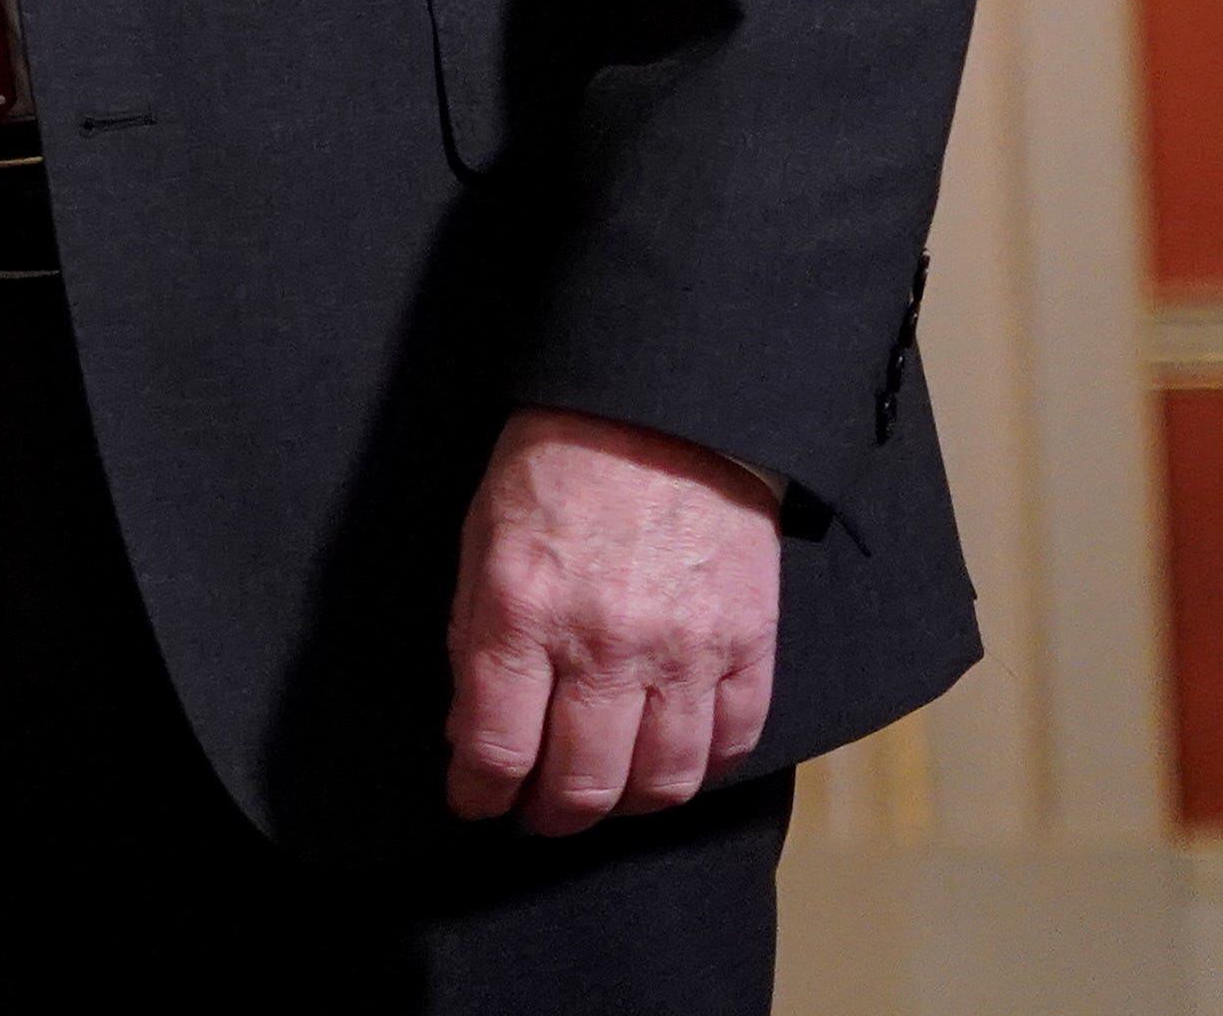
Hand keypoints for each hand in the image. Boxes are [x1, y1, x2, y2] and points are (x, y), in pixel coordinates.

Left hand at [444, 405, 783, 832]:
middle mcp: (605, 641)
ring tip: (605, 796)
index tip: (475, 802)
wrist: (661, 405)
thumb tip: (472, 731)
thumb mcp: (482, 539)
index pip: (497, 745)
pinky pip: (734, 742)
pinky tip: (673, 760)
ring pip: (662, 782)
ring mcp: (685, 647)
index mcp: (523, 608)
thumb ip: (475, 639)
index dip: (480, 791)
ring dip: (626, 805)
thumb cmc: (558, 463)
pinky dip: (703, 768)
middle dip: (550, 816)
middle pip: (582, 783)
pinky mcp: (749, 641)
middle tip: (538, 814)